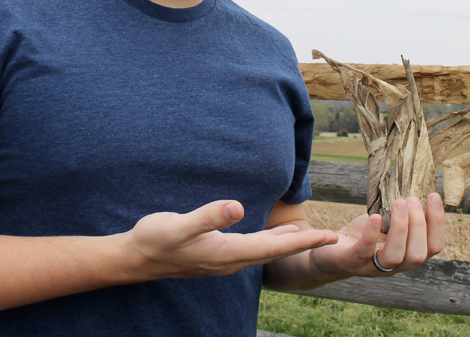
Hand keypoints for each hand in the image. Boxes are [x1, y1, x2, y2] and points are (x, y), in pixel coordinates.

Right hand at [125, 200, 338, 279]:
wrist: (136, 259)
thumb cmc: (156, 239)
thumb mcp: (179, 225)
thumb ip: (208, 216)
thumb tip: (237, 207)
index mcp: (227, 252)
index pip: (274, 247)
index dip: (303, 240)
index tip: (329, 236)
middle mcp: (231, 261)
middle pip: (276, 252)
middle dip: (305, 244)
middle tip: (333, 237)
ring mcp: (224, 261)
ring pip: (266, 253)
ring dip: (290, 245)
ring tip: (311, 236)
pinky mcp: (217, 256)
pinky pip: (253, 251)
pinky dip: (271, 243)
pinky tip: (274, 235)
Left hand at [310, 193, 445, 278]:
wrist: (329, 249)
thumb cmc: (363, 233)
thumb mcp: (386, 221)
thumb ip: (401, 212)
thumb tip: (416, 185)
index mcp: (407, 254)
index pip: (433, 247)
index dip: (438, 223)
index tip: (434, 196)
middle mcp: (395, 266)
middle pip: (417, 254)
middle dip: (419, 225)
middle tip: (410, 199)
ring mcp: (373, 267)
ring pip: (395, 257)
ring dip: (400, 229)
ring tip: (398, 203)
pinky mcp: (352, 262)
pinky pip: (364, 251)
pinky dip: (371, 234)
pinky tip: (375, 217)